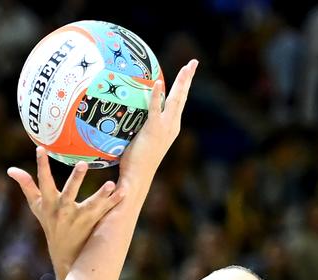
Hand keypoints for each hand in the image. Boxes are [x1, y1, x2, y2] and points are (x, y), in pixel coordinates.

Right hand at [8, 149, 123, 269]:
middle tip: (82, 164)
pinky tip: (124, 191)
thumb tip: (10, 169)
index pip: (44, 181)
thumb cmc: (50, 224)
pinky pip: (106, 210)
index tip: (41, 149)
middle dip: (76, 179)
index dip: (42, 165)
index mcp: (50, 203)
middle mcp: (64, 210)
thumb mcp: (37, 207)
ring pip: (91, 204)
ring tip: (111, 184)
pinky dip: (115, 202)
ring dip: (101, 195)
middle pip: (69, 192)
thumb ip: (27, 186)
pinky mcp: (93, 223)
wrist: (65, 254)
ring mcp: (80, 218)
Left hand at [118, 59, 197, 180]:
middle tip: (194, 63)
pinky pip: (155, 109)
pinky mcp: (154, 131)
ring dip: (182, 82)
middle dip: (188, 79)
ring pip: (176, 100)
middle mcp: (172, 126)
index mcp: (170, 128)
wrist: (137, 180)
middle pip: (182, 98)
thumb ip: (137, 127)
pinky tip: (158, 82)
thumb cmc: (134, 164)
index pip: (177, 103)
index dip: (182, 88)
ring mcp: (165, 128)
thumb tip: (124, 115)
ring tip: (187, 67)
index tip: (187, 73)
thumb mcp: (139, 141)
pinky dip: (156, 96)